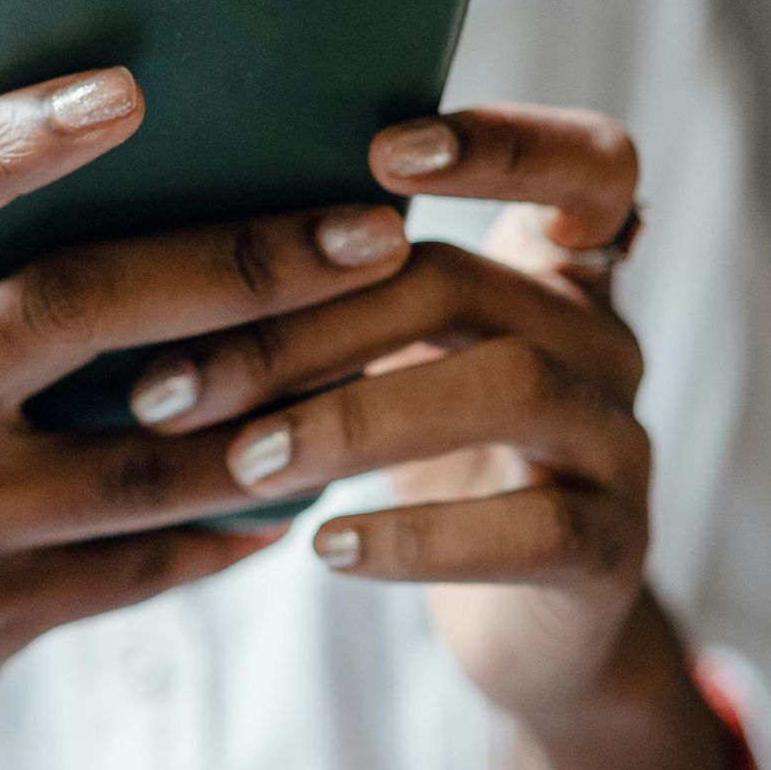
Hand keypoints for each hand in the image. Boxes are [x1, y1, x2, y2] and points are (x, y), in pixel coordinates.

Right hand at [0, 66, 415, 769]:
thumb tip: (113, 154)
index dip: (2, 140)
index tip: (125, 89)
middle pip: (70, 316)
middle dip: (240, 265)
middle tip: (368, 229)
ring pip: (141, 456)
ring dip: (280, 402)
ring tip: (379, 345)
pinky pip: (139, 564)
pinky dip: (230, 519)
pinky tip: (303, 479)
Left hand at [122, 104, 650, 733]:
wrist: (529, 625)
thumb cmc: (429, 456)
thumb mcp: (395, 356)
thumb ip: (336, 286)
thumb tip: (150, 235)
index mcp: (553, 268)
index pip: (586, 163)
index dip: (504, 144)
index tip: (382, 151)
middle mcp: (600, 337)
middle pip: (464, 283)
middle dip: (305, 326)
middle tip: (173, 384)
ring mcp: (620, 441)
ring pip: (509, 388)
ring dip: (354, 419)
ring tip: (245, 462)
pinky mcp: (615, 550)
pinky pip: (533, 529)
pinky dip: (419, 536)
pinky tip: (326, 547)